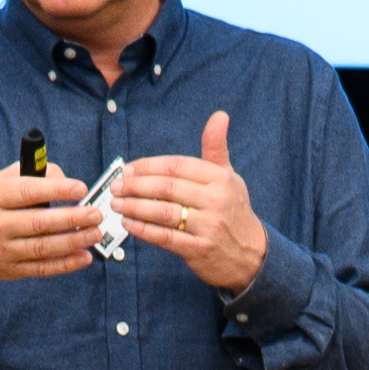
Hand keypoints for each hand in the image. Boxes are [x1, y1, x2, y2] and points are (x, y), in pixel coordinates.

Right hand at [0, 167, 105, 284]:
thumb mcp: (1, 180)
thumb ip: (32, 174)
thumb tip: (65, 180)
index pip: (27, 192)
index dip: (56, 190)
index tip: (80, 188)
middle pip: (38, 223)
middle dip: (71, 219)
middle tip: (95, 214)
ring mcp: (3, 250)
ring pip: (43, 248)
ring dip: (73, 242)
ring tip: (95, 233)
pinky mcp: (11, 270)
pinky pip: (42, 268)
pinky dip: (66, 264)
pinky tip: (84, 256)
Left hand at [111, 111, 272, 297]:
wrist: (251, 254)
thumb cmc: (233, 209)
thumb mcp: (229, 177)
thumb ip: (216, 147)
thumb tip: (219, 115)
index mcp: (220, 178)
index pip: (177, 166)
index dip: (148, 166)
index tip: (128, 169)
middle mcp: (216, 200)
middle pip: (167, 188)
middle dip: (136, 186)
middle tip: (116, 186)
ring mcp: (208, 227)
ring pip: (164, 213)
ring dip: (135, 207)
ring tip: (117, 204)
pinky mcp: (199, 250)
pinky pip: (165, 238)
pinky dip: (143, 230)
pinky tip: (129, 224)